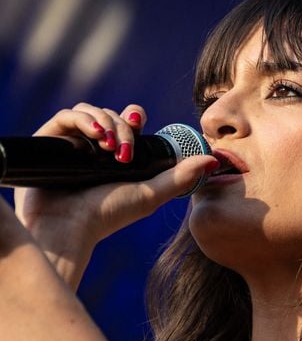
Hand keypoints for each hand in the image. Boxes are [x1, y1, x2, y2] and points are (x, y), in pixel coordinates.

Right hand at [13, 103, 218, 251]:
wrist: (69, 227)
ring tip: (107, 146)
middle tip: (123, 150)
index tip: (138, 123)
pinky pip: (65, 116)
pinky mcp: (48, 142)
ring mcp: (69, 145)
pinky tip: (92, 135)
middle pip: (109, 116)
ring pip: (88, 112)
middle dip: (120, 125)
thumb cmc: (108, 215)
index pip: (125, 124)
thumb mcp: (150, 194)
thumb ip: (180, 177)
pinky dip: (81, 119)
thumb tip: (213, 158)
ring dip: (103, 121)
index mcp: (114, 157)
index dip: (133, 118)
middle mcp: (91, 149)